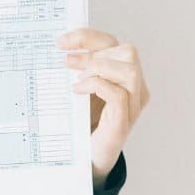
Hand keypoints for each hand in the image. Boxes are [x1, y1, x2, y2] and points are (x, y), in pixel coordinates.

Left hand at [57, 28, 149, 188]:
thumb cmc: (84, 121)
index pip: (114, 43)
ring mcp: (133, 106)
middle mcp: (135, 88)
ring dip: (98, 67)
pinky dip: (96, 85)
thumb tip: (60, 47)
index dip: (88, 36)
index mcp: (123, 75)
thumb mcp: (80, 88)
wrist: (86, 158)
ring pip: (129, 69)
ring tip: (76, 79)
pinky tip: (77, 91)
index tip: (61, 41)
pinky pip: (119, 94)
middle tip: (67, 61)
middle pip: (127, 51)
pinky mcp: (123, 122)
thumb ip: (79, 69)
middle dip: (94, 51)